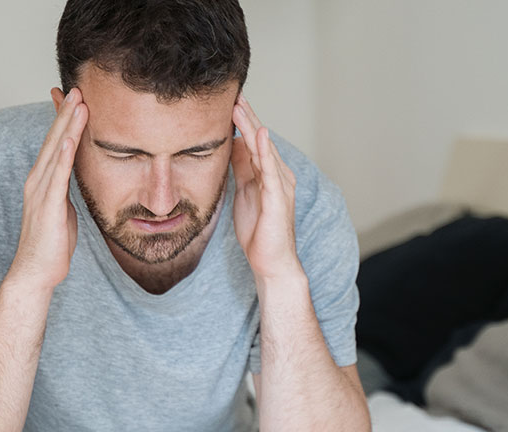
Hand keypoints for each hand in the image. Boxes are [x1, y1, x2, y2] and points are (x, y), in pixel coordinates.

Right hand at [10, 87, 87, 290]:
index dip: (65, 120)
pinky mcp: (48, 206)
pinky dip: (62, 155)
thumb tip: (74, 179)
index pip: (55, 144)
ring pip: (55, 151)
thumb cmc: (51, 244)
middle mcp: (38, 181)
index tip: (76, 99)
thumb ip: (66, 190)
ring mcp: (41, 192)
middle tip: (78, 88)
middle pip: (53, 139)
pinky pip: (57, 176)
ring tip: (79, 103)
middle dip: (66, 113)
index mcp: (43, 181)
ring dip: (67, 126)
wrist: (36, 272)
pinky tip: (69, 138)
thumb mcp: (63, 209)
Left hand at [230, 94, 302, 279]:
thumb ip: (241, 171)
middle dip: (246, 117)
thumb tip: (231, 147)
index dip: (242, 122)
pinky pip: (270, 170)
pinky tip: (258, 134)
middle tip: (233, 94)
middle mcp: (278, 175)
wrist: (270, 262)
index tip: (228, 101)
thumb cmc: (258, 231)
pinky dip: (264, 151)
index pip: (253, 142)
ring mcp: (280, 185)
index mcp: (268, 174)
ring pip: (264, 150)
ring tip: (240, 106)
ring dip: (251, 127)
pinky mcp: (278, 198)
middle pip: (260, 140)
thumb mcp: (244, 193)